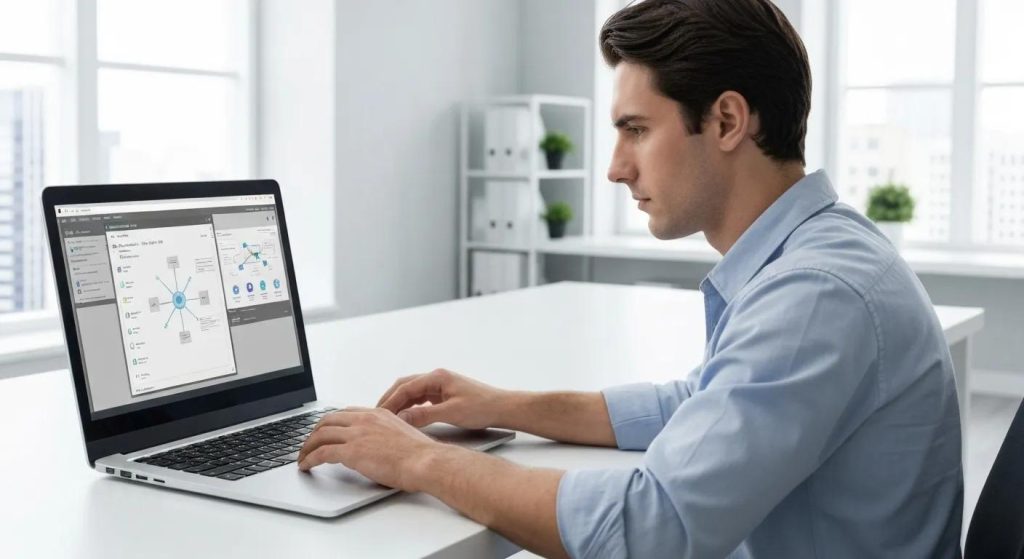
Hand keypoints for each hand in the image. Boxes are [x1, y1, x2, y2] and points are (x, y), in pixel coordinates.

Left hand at [297, 407, 439, 490]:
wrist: (425, 461)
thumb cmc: (420, 454)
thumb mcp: (402, 434)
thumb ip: (385, 434)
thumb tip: (379, 446)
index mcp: (377, 414)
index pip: (345, 413)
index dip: (331, 423)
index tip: (325, 431)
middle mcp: (364, 419)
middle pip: (328, 420)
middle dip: (314, 433)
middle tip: (309, 444)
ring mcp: (356, 434)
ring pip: (320, 435)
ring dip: (307, 447)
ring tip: (302, 457)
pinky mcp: (351, 451)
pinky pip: (321, 453)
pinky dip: (309, 459)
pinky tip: (306, 466)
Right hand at [376, 368, 508, 428]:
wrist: (502, 407)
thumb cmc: (482, 407)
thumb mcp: (451, 413)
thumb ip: (424, 416)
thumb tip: (401, 419)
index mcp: (437, 377)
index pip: (405, 387)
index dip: (389, 401)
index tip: (378, 414)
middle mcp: (437, 378)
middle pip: (405, 386)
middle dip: (390, 399)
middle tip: (376, 414)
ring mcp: (441, 385)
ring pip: (412, 392)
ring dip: (399, 403)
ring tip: (387, 417)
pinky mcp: (444, 394)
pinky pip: (421, 398)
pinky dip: (410, 406)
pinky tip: (405, 416)